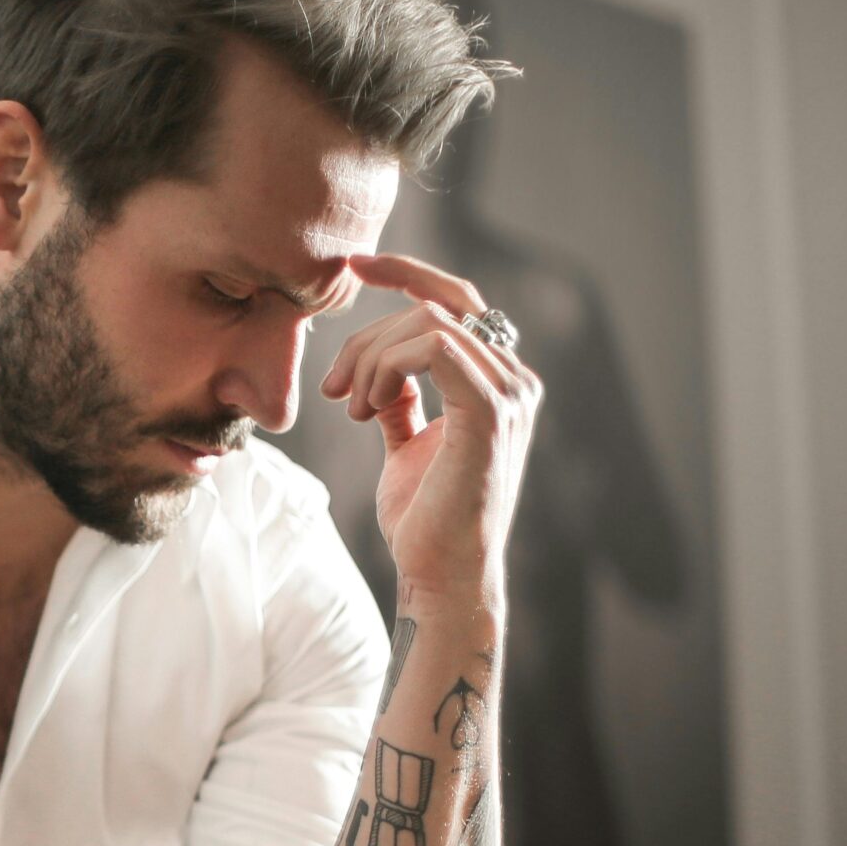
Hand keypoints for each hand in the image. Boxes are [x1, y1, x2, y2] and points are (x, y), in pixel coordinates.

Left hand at [318, 252, 542, 606]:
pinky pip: (435, 347)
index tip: (352, 267)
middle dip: (367, 337)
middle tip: (332, 387)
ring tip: (350, 407)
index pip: (455, 302)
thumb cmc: (424, 522)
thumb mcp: (406, 447)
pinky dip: (387, 366)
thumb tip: (381, 377)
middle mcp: (513, 380)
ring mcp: (509, 394)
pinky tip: (367, 407)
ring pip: (428, 323)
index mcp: (496, 381)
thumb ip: (402, 404)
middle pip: (434, 308)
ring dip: (370, 358)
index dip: (405, 273)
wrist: (440, 578)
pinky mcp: (490, 413)